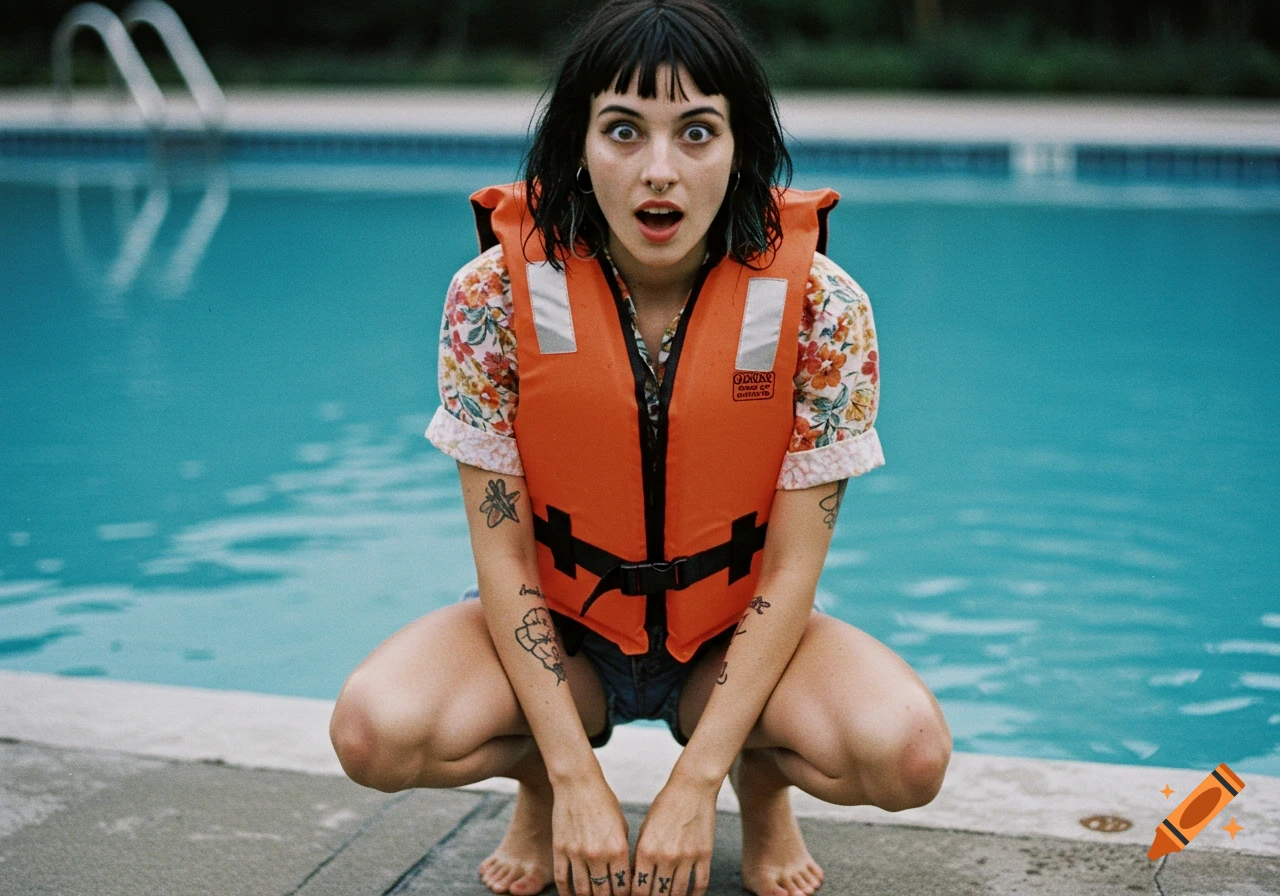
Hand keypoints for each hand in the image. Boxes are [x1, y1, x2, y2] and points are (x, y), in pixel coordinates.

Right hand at [552, 774, 631, 895]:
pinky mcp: (560, 850)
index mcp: (617, 848)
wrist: (578, 783)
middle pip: (603, 893)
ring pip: (582, 891)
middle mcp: (598, 854)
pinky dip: (567, 893)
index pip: (623, 887)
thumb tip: (624, 877)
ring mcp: (577, 853)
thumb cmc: (604, 803)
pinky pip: (562, 880)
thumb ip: (622, 853)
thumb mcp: (621, 826)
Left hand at [632, 777, 718, 895]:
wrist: (692, 787)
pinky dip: (695, 894)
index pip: (638, 887)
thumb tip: (637, 880)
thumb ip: (641, 855)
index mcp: (646, 849)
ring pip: (678, 892)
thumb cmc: (665, 805)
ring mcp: (687, 856)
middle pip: (658, 894)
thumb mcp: (646, 828)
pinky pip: (700, 883)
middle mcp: (665, 856)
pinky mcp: (704, 854)